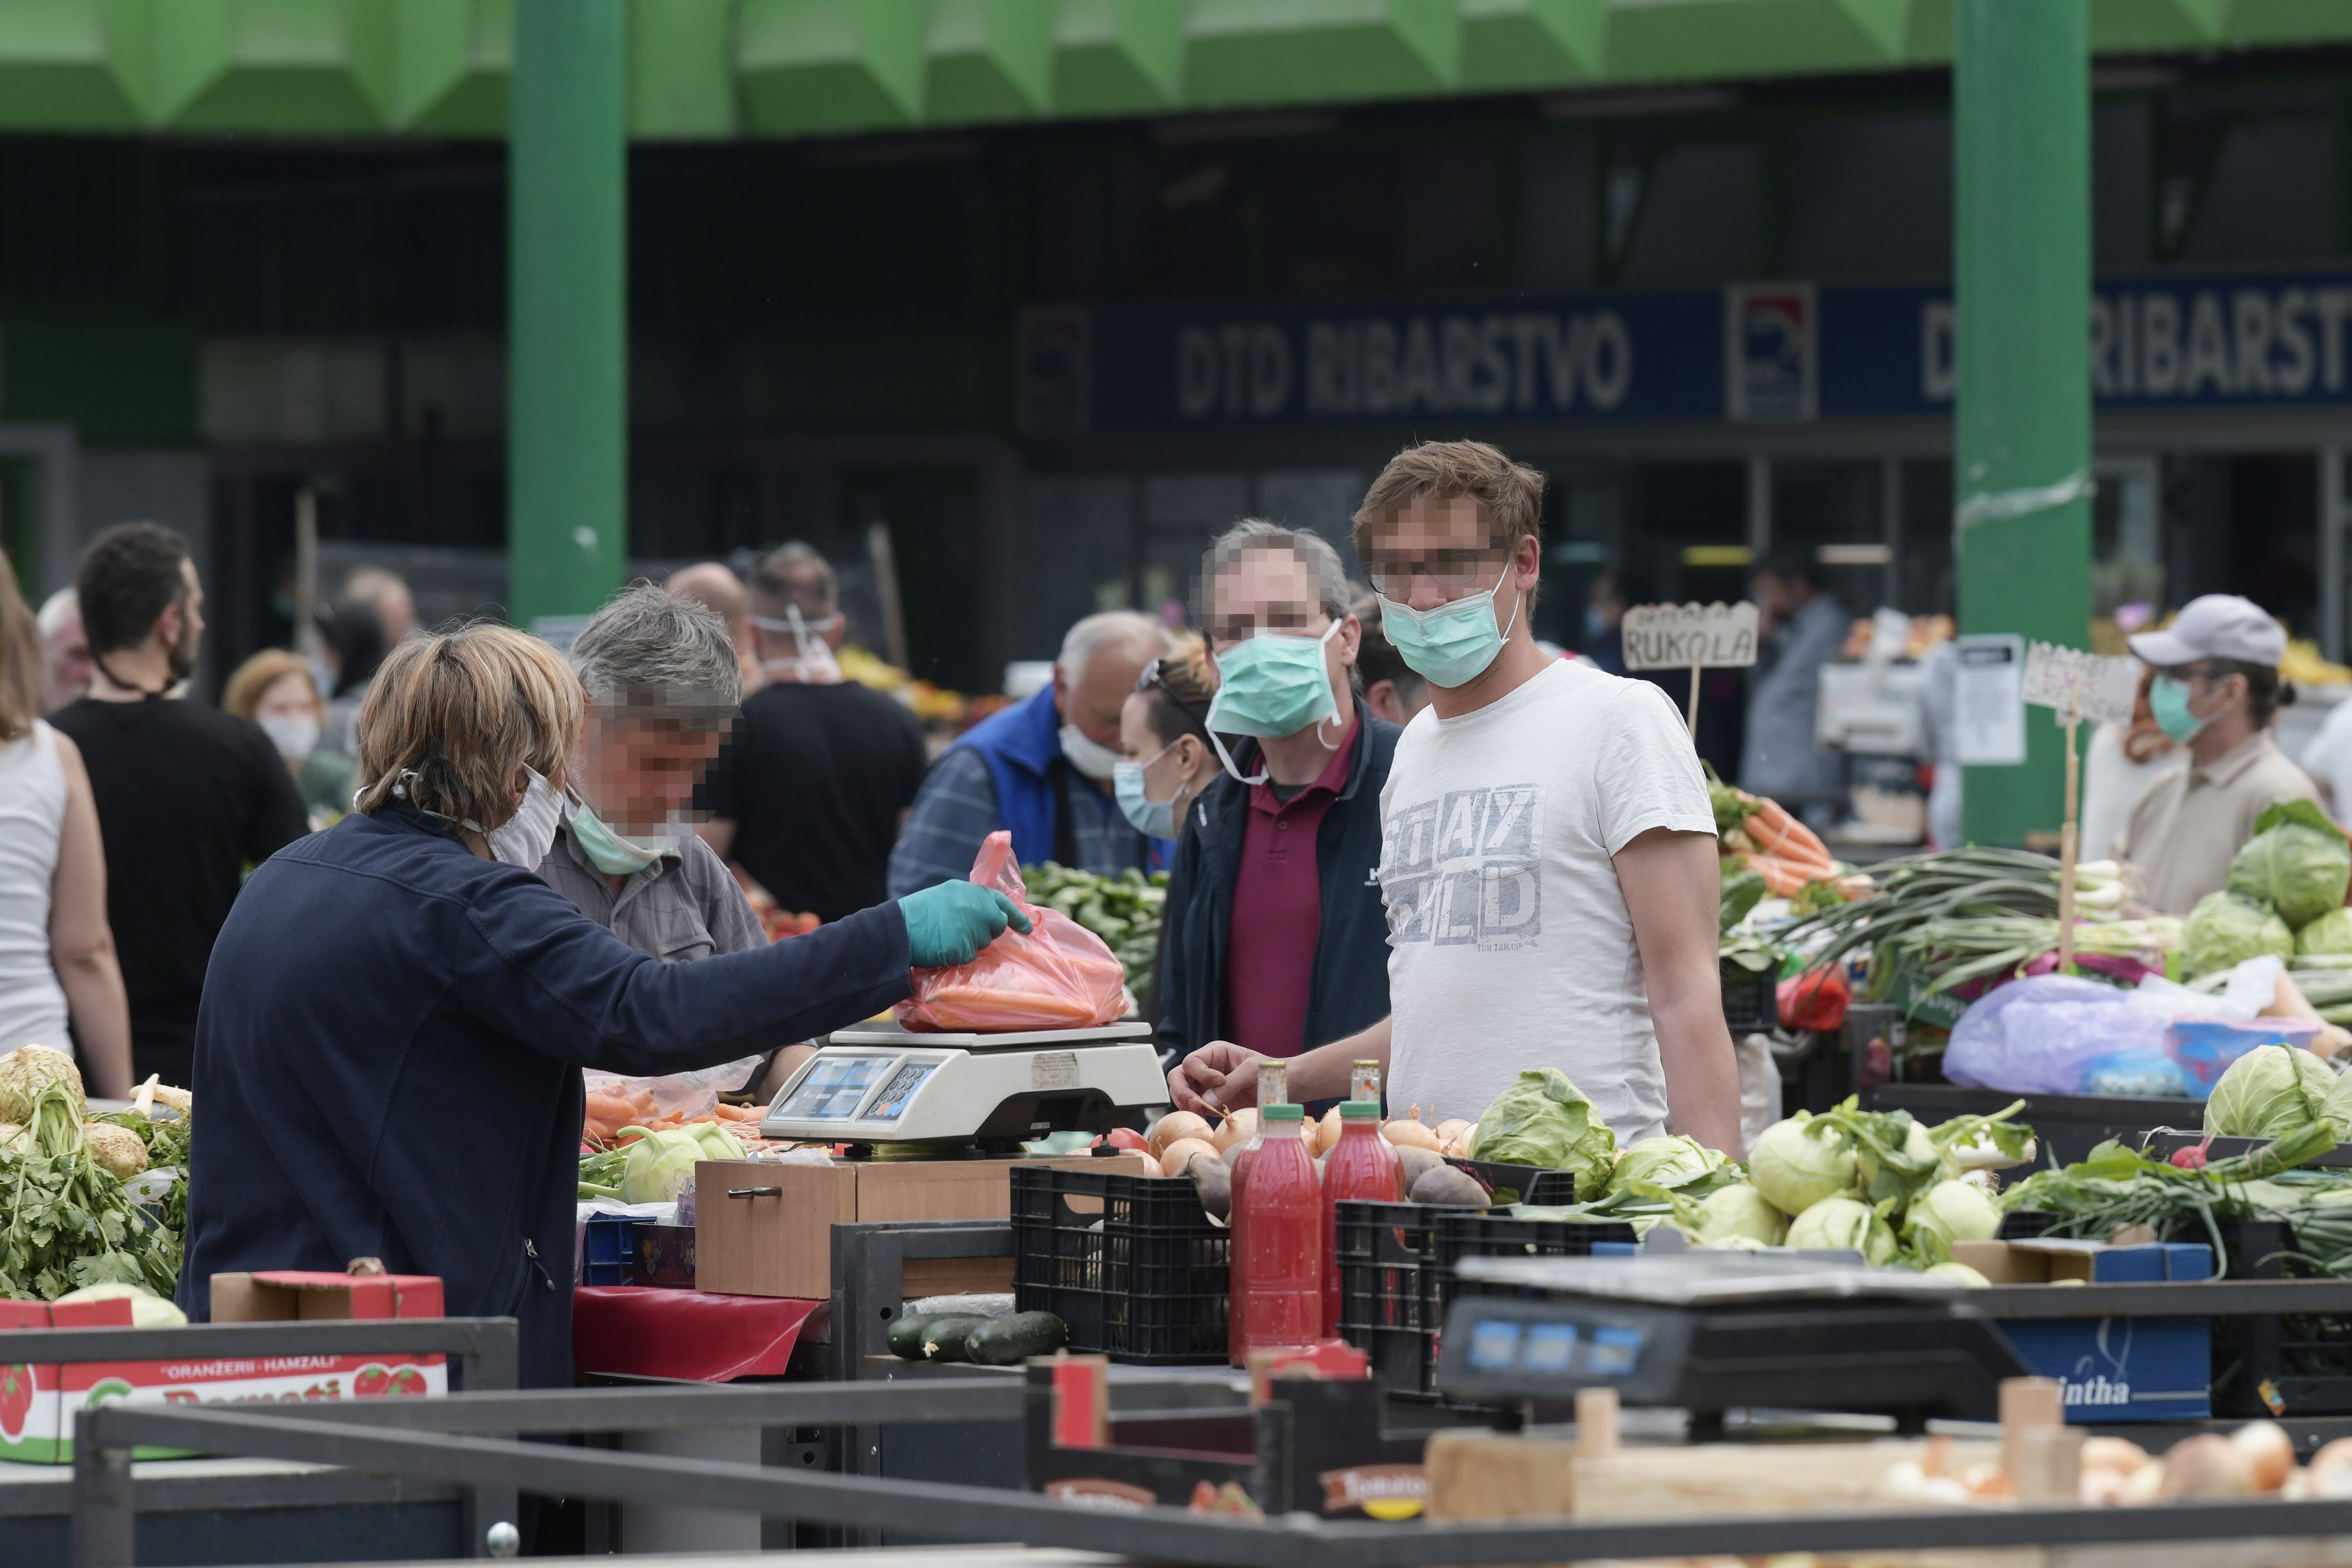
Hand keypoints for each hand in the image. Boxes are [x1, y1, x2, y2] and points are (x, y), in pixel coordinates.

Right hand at [898, 882, 1033, 967]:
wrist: (898, 929)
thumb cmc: (917, 912)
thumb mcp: (946, 895)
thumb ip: (969, 902)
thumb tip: (987, 914)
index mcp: (971, 891)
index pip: (1002, 902)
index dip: (1017, 916)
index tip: (1028, 927)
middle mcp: (977, 907)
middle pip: (997, 925)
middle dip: (986, 931)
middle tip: (964, 932)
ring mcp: (973, 928)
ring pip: (982, 943)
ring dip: (969, 944)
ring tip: (945, 936)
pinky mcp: (965, 948)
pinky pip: (969, 957)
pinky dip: (958, 956)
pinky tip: (942, 948)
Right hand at [1166, 1040, 1264, 1115]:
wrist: (1286, 1087)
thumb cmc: (1271, 1072)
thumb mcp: (1253, 1072)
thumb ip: (1231, 1083)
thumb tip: (1207, 1100)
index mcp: (1215, 1053)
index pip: (1192, 1062)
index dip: (1200, 1073)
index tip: (1220, 1081)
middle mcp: (1206, 1068)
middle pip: (1179, 1076)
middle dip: (1181, 1090)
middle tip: (1194, 1104)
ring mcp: (1206, 1087)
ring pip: (1182, 1093)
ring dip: (1186, 1104)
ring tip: (1200, 1113)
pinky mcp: (1211, 1103)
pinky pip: (1194, 1108)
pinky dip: (1194, 1114)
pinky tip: (1204, 1118)